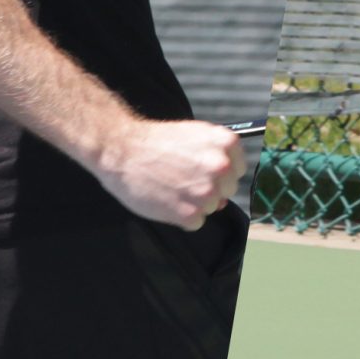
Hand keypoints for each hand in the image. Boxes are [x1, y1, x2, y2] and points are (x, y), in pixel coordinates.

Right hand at [95, 119, 245, 229]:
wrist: (122, 150)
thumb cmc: (156, 142)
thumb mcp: (195, 135)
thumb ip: (216, 156)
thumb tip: (226, 188)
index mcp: (227, 143)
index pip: (237, 170)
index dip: (219, 174)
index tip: (201, 172)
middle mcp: (222, 167)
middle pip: (228, 190)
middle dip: (208, 189)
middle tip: (181, 180)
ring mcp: (206, 192)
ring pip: (212, 207)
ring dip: (193, 203)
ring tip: (170, 188)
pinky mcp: (189, 213)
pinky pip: (196, 223)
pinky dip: (181, 217)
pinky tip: (165, 200)